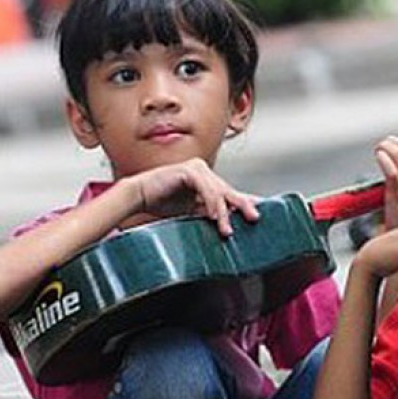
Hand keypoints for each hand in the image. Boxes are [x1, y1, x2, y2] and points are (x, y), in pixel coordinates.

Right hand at [127, 159, 259, 235]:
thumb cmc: (163, 204)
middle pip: (229, 191)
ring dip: (224, 212)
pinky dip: (211, 203)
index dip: (245, 203)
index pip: (230, 193)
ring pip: (219, 192)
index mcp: (208, 181)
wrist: (139, 197)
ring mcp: (197, 169)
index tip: (258, 214)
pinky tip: (214, 216)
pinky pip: (205, 188)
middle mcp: (205, 172)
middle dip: (243, 205)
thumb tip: (231, 224)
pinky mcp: (188, 170)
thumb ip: (211, 213)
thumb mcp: (194, 212)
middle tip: (254, 218)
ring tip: (226, 229)